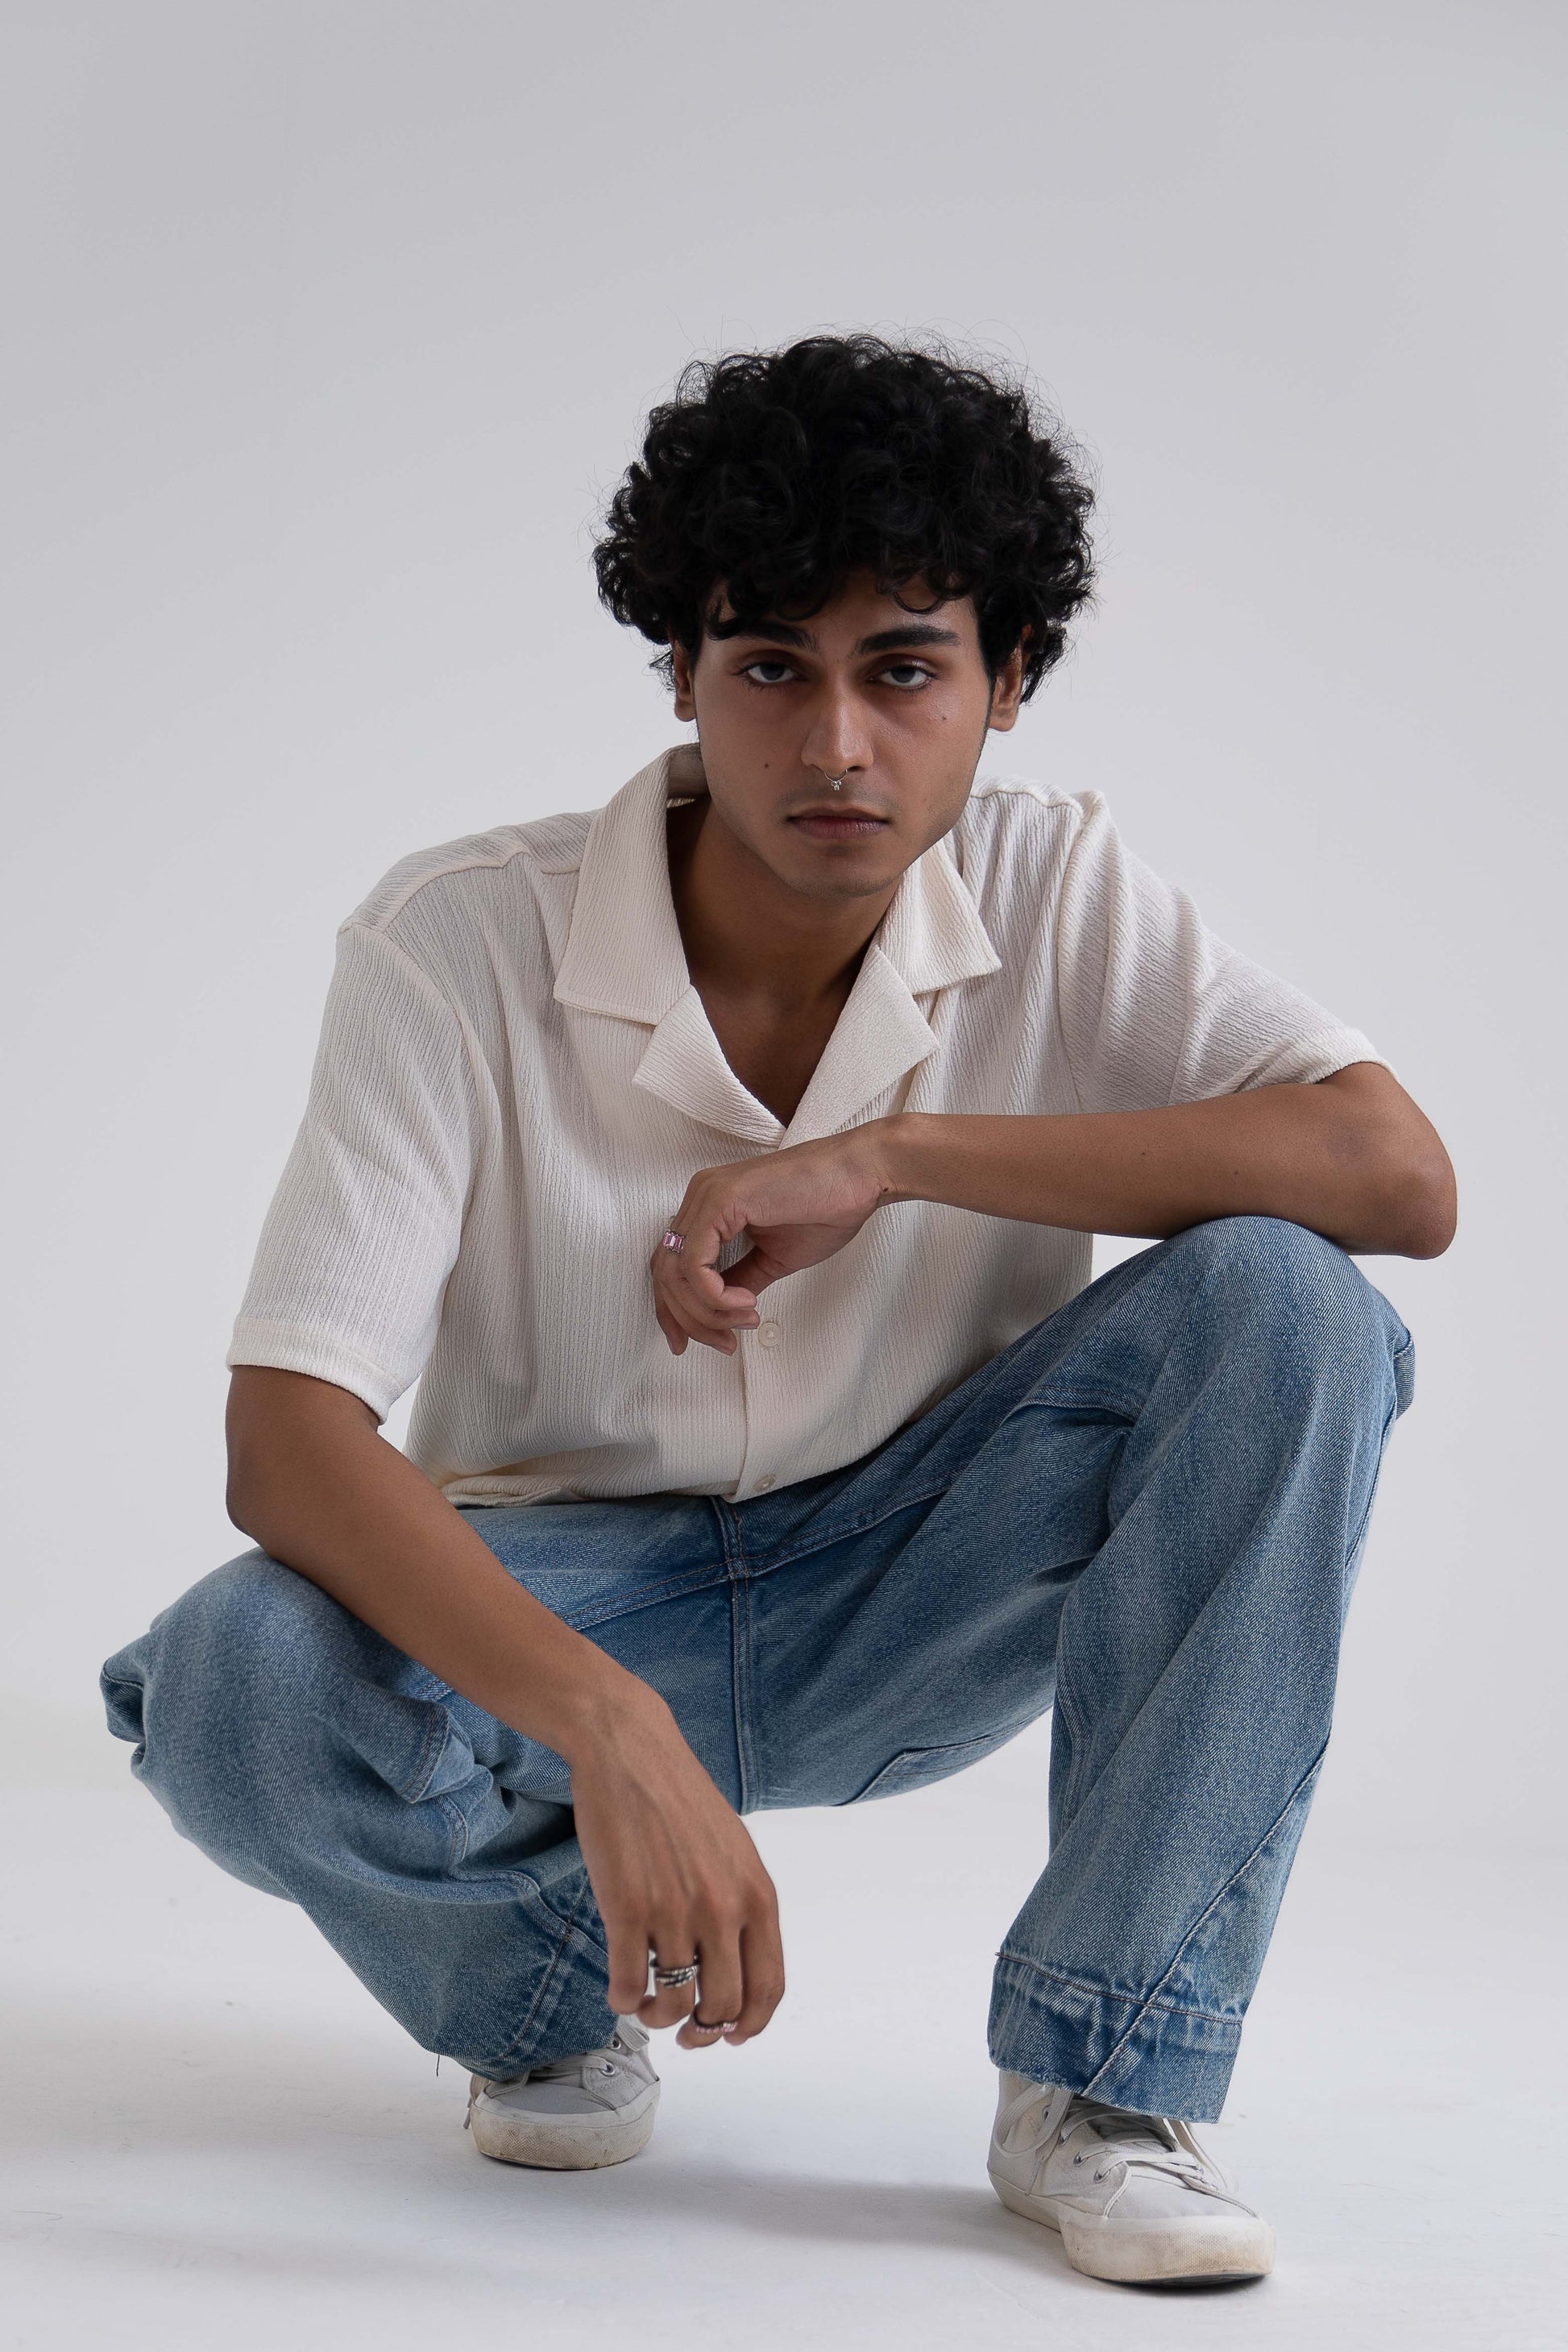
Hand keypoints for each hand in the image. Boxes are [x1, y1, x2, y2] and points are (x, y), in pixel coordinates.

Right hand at [565, 1686, 784, 2049]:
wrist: (632, 1751)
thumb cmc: (680, 1798)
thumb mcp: (734, 1850)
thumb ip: (742, 1904)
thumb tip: (737, 1969)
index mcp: (757, 1895)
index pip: (769, 1987)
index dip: (750, 2025)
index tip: (730, 2035)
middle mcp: (724, 1909)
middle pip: (724, 2007)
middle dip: (703, 2033)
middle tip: (684, 2032)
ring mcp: (676, 1911)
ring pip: (675, 2005)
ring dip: (658, 2019)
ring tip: (647, 2005)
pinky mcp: (628, 1910)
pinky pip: (629, 1984)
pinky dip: (624, 2000)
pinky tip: (621, 1989)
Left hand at [651, 1125, 893, 1354]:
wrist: (860, 1177)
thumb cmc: (827, 1207)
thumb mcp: (773, 1257)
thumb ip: (739, 1279)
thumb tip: (718, 1309)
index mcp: (708, 1208)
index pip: (670, 1266)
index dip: (674, 1311)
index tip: (691, 1342)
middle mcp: (699, 1197)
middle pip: (665, 1273)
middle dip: (689, 1319)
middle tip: (724, 1341)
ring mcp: (706, 1196)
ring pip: (675, 1273)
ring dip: (706, 1312)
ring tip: (743, 1319)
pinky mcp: (720, 1200)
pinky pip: (695, 1264)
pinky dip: (715, 1294)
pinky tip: (746, 1301)